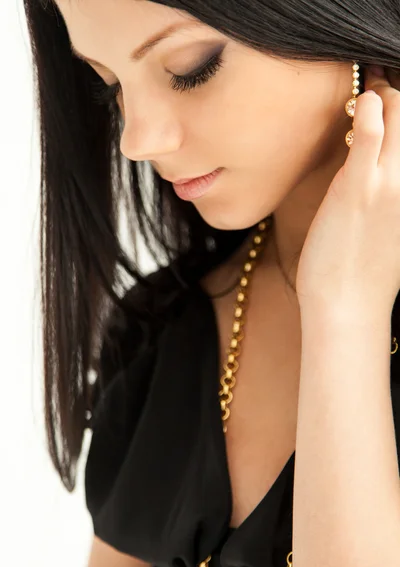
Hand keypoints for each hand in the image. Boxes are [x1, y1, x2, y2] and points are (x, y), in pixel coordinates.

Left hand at [296, 66, 399, 314]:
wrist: (348, 306)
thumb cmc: (363, 274)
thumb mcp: (391, 233)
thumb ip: (393, 199)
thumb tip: (381, 171)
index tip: (395, 101)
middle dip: (397, 93)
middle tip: (377, 83)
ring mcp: (390, 183)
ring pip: (398, 113)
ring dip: (382, 94)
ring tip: (365, 92)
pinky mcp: (359, 187)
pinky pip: (371, 132)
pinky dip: (368, 109)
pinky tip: (360, 104)